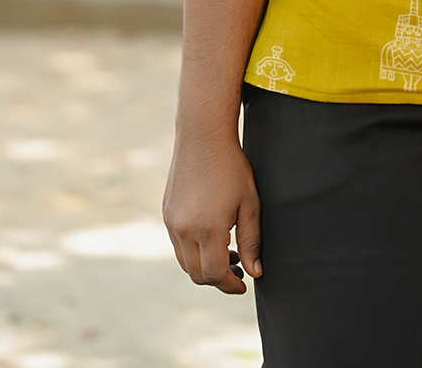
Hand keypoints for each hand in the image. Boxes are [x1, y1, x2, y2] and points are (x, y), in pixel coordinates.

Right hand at [163, 134, 261, 294]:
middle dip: (218, 279)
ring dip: (205, 266)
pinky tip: (213, 238)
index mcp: (207, 229)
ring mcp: (171, 223)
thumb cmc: (232, 168)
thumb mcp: (249, 203)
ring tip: (229, 254)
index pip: (215, 274)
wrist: (202, 137)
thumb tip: (255, 272)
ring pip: (185, 262)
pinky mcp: (166, 215)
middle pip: (198, 274)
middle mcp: (184, 230)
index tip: (244, 283)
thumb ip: (251, 241)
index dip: (231, 284)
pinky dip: (194, 251)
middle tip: (239, 270)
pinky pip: (178, 245)